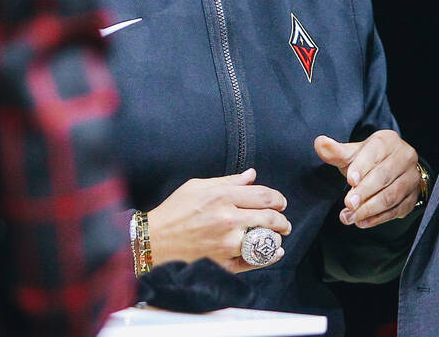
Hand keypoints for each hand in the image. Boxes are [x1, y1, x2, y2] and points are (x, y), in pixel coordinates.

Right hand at [146, 168, 289, 272]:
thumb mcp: (198, 187)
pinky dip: (269, 257)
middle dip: (282, 219)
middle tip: (283, 221)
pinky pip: (255, 261)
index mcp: (222, 197)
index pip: (264, 196)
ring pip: (265, 239)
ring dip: (275, 237)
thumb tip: (251, 175)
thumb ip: (228, 181)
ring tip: (276, 235)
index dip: (278, 199)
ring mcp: (227, 243)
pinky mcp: (224, 263)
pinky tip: (275, 252)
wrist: (155, 242)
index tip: (280, 202)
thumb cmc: (174, 211)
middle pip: (270, 218)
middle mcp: (228, 220)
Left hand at [314, 130, 420, 227]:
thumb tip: (320, 143)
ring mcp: (412, 178)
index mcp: (388, 141)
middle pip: (384, 176)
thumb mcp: (352, 153)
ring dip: (369, 209)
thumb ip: (336, 151)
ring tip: (350, 216)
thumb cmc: (369, 160)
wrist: (392, 169)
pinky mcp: (413, 197)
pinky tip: (362, 222)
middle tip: (347, 204)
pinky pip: (397, 210)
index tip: (350, 180)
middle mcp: (405, 157)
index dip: (362, 167)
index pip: (375, 152)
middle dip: (364, 192)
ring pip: (391, 195)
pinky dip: (378, 218)